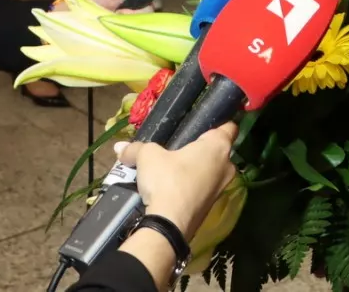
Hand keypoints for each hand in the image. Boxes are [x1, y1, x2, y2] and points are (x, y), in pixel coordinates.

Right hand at [114, 123, 238, 238]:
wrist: (169, 225)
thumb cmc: (167, 180)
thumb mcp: (148, 157)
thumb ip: (136, 148)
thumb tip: (120, 147)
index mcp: (218, 146)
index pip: (228, 126)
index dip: (217, 122)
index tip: (201, 125)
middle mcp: (227, 165)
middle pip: (218, 150)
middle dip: (201, 149)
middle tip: (178, 149)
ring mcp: (222, 188)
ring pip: (211, 171)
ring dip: (195, 170)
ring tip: (172, 170)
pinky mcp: (212, 206)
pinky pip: (203, 189)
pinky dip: (191, 187)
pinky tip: (173, 188)